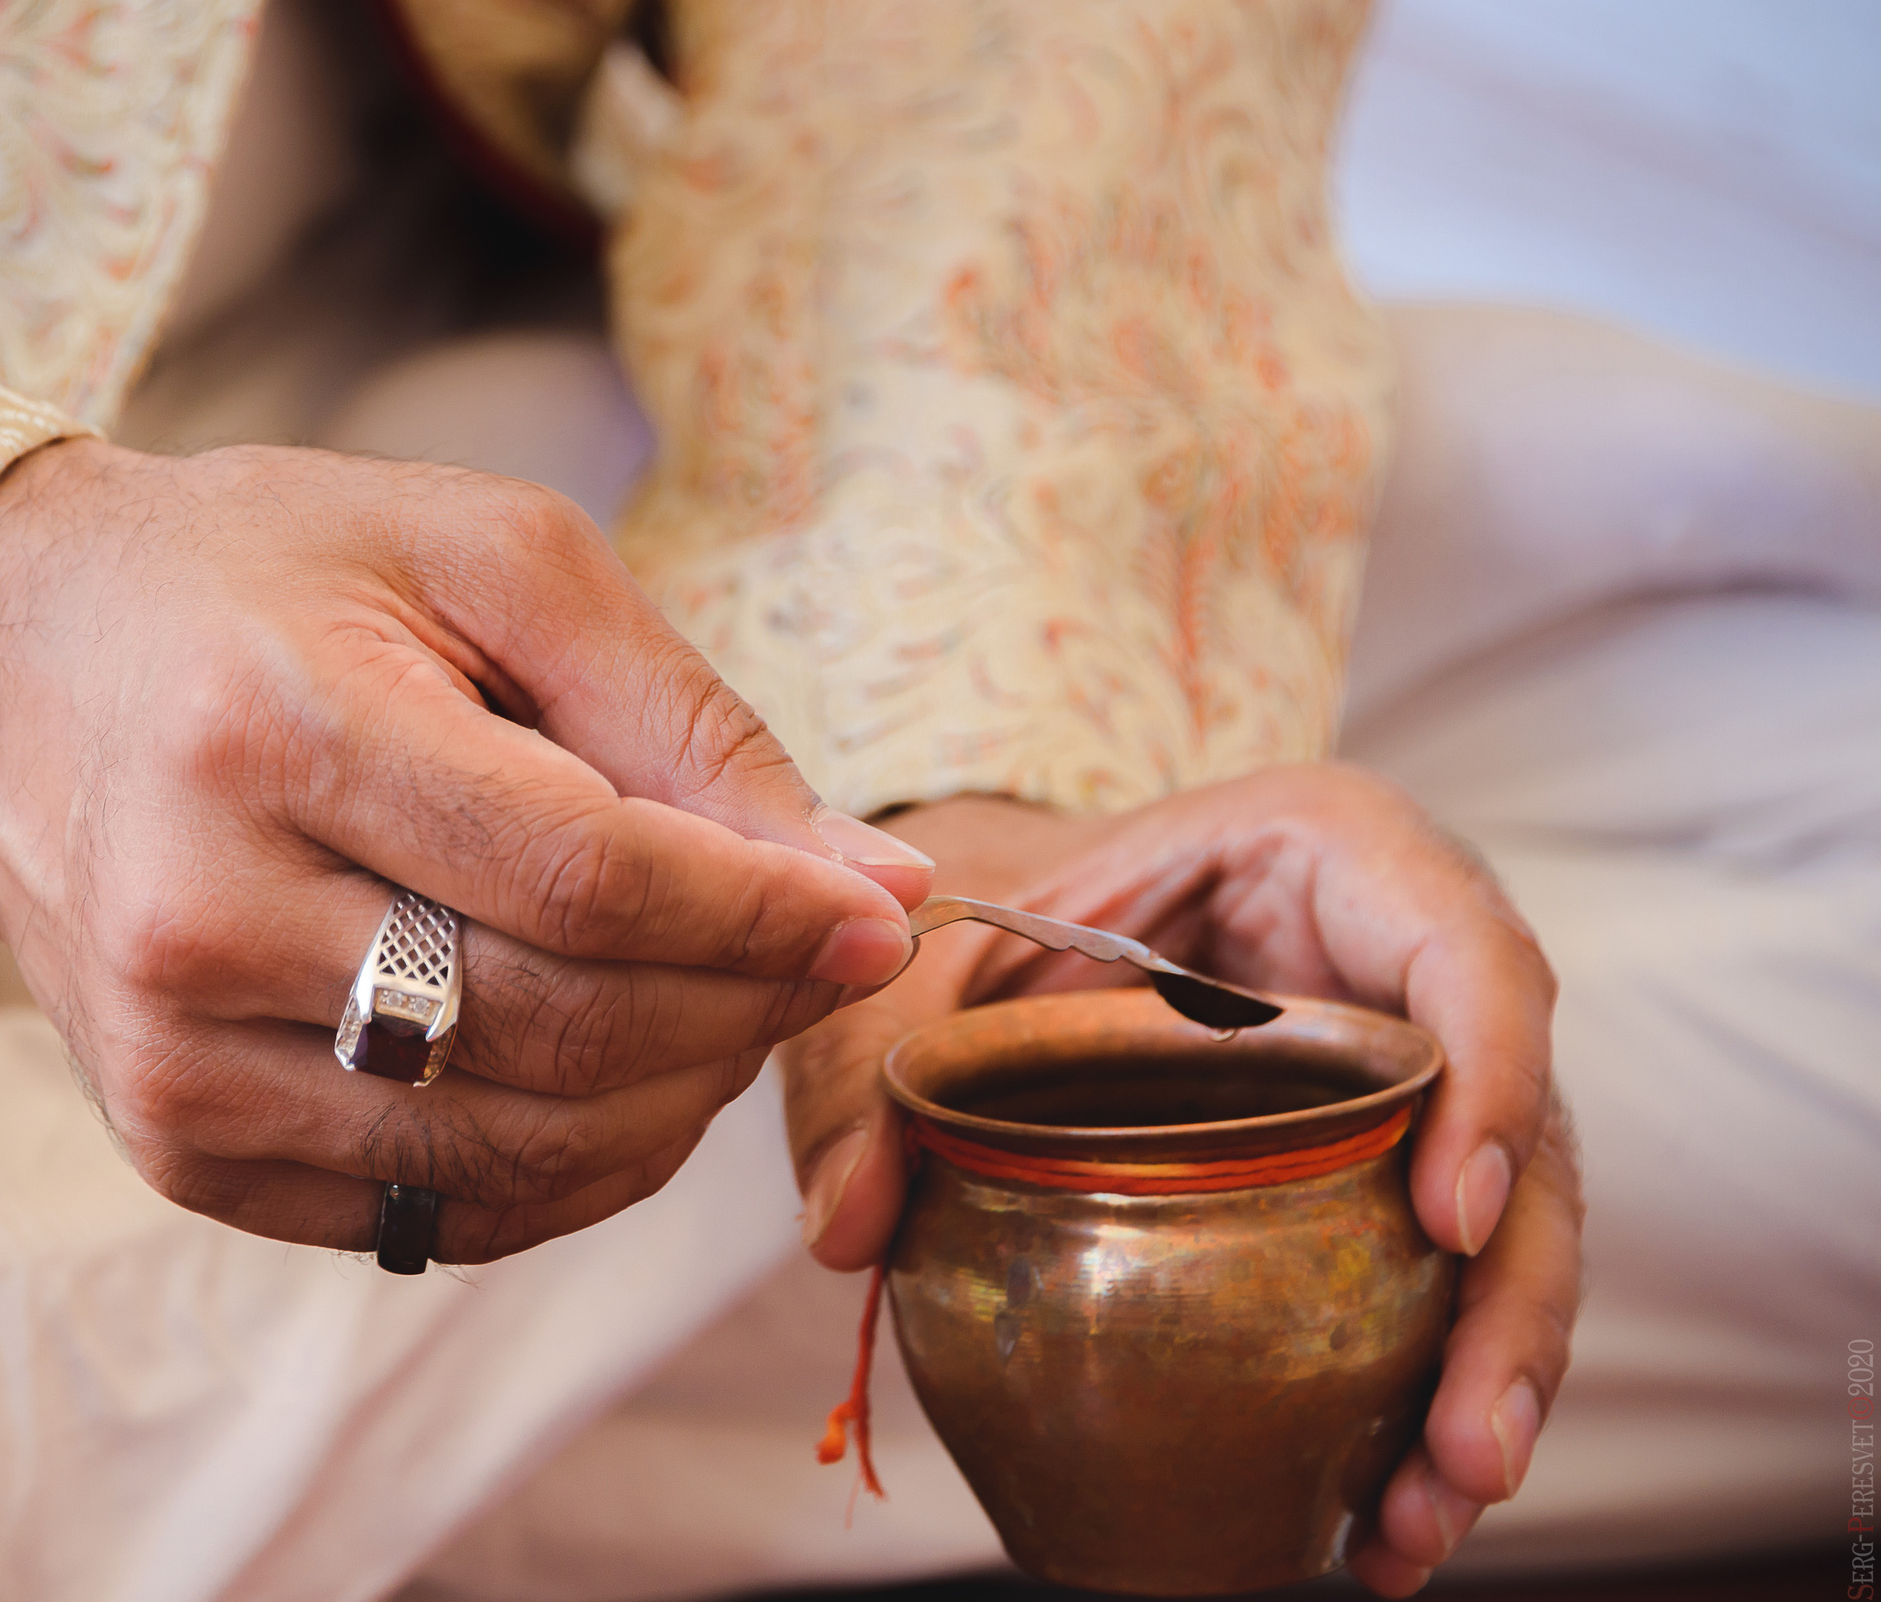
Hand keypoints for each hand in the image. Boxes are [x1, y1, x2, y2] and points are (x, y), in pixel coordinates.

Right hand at [0, 437, 932, 1261]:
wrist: (5, 673)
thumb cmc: (266, 581)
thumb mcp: (482, 559)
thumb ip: (679, 717)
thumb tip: (872, 883)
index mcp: (274, 729)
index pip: (582, 878)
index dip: (761, 915)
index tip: (878, 914)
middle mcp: (199, 916)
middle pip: (560, 1028)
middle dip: (741, 1008)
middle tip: (815, 950)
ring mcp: (173, 1060)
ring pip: (513, 1152)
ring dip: (672, 1099)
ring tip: (720, 1002)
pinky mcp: (176, 1148)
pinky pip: (434, 1214)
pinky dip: (568, 1168)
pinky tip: (609, 1072)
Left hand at [779, 772, 1581, 1594]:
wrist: (1011, 923)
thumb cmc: (995, 904)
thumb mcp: (928, 957)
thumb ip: (879, 1067)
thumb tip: (850, 1229)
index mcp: (1334, 848)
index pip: (1468, 952)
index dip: (1493, 1082)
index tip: (1450, 1223)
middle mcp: (1409, 958)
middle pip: (1521, 1124)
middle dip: (1509, 1301)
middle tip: (1466, 1450)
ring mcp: (1417, 1070)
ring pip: (1506, 1230)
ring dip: (1482, 1385)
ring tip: (1421, 1523)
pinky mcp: (1392, 1167)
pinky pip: (1439, 1283)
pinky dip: (1420, 1401)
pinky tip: (1384, 1520)